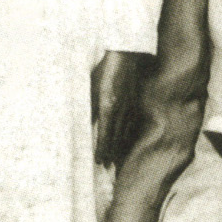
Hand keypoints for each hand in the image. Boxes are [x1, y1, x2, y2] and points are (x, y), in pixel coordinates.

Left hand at [91, 50, 140, 167]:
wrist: (125, 55)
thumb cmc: (104, 69)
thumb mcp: (90, 86)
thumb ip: (89, 105)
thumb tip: (86, 121)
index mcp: (108, 106)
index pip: (104, 133)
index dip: (102, 149)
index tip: (99, 161)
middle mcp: (121, 110)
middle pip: (116, 136)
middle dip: (111, 152)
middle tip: (107, 166)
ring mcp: (130, 106)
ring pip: (125, 131)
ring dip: (120, 146)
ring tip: (116, 159)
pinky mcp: (135, 102)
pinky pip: (132, 123)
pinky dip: (129, 134)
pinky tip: (127, 139)